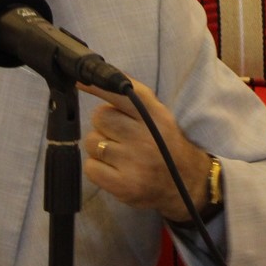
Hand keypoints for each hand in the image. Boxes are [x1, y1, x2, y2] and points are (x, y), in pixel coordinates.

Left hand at [82, 79, 212, 222]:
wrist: (185, 182)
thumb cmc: (164, 143)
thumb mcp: (159, 114)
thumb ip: (133, 95)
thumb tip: (94, 79)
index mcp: (156, 116)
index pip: (121, 93)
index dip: (97, 87)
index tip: (80, 82)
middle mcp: (145, 138)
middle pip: (100, 117)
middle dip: (104, 125)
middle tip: (119, 135)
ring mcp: (134, 163)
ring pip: (92, 142)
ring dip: (100, 147)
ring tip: (119, 154)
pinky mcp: (124, 186)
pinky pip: (90, 167)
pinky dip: (97, 168)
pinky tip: (114, 169)